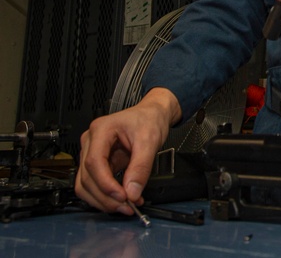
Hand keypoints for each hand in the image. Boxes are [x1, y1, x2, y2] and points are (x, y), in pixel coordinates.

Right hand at [75, 88, 179, 214]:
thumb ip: (141, 167)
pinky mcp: (98, 163)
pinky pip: (95, 184)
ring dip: (103, 200)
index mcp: (101, 130)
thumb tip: (132, 192)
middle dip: (105, 197)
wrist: (153, 114)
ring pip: (86, 185)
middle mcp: (91, 142)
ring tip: (126, 206)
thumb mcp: (150, 140)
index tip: (121, 196)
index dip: (105, 183)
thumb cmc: (149, 119)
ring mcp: (91, 153)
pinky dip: (106, 196)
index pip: (93, 162)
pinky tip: (123, 200)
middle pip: (87, 177)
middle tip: (127, 207)